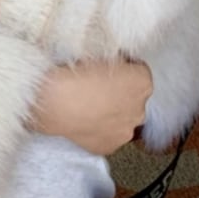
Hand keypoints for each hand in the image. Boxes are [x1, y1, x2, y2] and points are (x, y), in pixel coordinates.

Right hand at [29, 59, 152, 155]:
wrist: (55, 100)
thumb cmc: (76, 72)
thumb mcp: (101, 51)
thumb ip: (117, 58)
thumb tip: (116, 61)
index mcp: (143, 81)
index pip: (139, 71)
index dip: (123, 68)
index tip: (109, 67)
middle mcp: (140, 108)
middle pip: (134, 98)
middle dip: (121, 93)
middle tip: (98, 87)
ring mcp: (125, 131)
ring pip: (123, 120)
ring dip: (112, 113)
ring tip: (89, 106)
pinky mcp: (109, 146)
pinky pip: (108, 136)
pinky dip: (100, 130)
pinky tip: (85, 120)